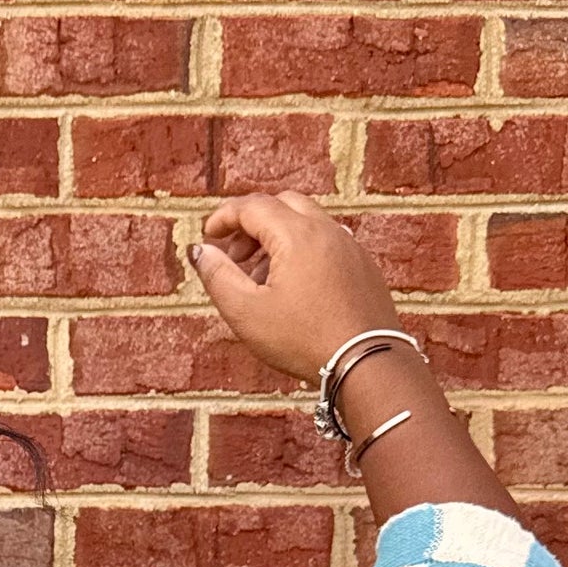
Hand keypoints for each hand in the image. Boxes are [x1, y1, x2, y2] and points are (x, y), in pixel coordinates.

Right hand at [191, 193, 398, 384]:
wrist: (366, 362)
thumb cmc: (304, 341)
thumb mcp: (247, 314)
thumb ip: (218, 277)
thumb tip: (201, 252)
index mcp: (296, 234)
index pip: (253, 206)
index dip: (224, 217)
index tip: (208, 235)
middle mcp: (326, 229)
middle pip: (282, 204)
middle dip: (252, 223)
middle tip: (234, 254)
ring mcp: (349, 245)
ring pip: (306, 223)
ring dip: (277, 239)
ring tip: (260, 278)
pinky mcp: (362, 265)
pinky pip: (326, 243)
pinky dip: (302, 251)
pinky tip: (293, 288)